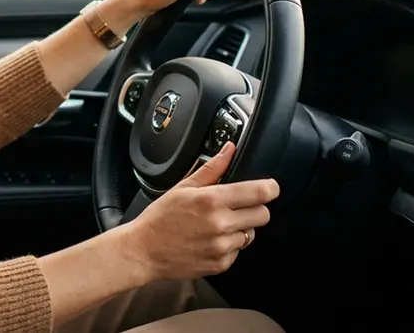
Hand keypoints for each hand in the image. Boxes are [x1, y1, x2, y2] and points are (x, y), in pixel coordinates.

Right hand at [121, 142, 278, 282]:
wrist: (144, 251)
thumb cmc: (160, 218)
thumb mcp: (183, 187)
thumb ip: (212, 168)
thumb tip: (229, 149)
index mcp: (212, 200)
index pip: (259, 192)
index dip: (270, 188)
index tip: (270, 187)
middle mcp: (220, 224)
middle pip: (263, 214)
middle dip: (255, 208)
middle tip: (238, 206)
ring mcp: (222, 247)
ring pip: (251, 233)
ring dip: (241, 228)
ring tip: (217, 225)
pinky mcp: (221, 264)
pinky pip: (238, 250)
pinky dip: (230, 245)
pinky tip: (211, 239)